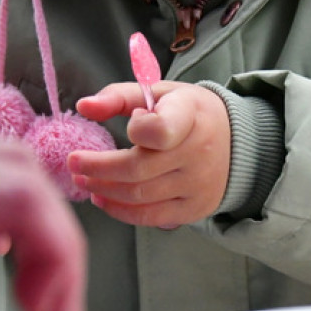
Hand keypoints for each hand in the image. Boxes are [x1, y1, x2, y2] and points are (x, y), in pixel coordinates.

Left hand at [70, 81, 230, 226]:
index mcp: (190, 115)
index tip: (128, 126)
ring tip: (84, 180)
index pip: (159, 130)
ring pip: (140, 196)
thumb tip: (84, 107)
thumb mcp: (159, 92)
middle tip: (74, 163)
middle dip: (97, 168)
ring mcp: (198, 185)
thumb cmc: (188, 113)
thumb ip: (119, 96)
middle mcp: (198, 153)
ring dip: (104, 190)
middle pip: (137, 169)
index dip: (137, 129)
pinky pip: (151, 217)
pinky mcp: (195, 208)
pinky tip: (103, 197)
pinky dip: (121, 210)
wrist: (237, 141)